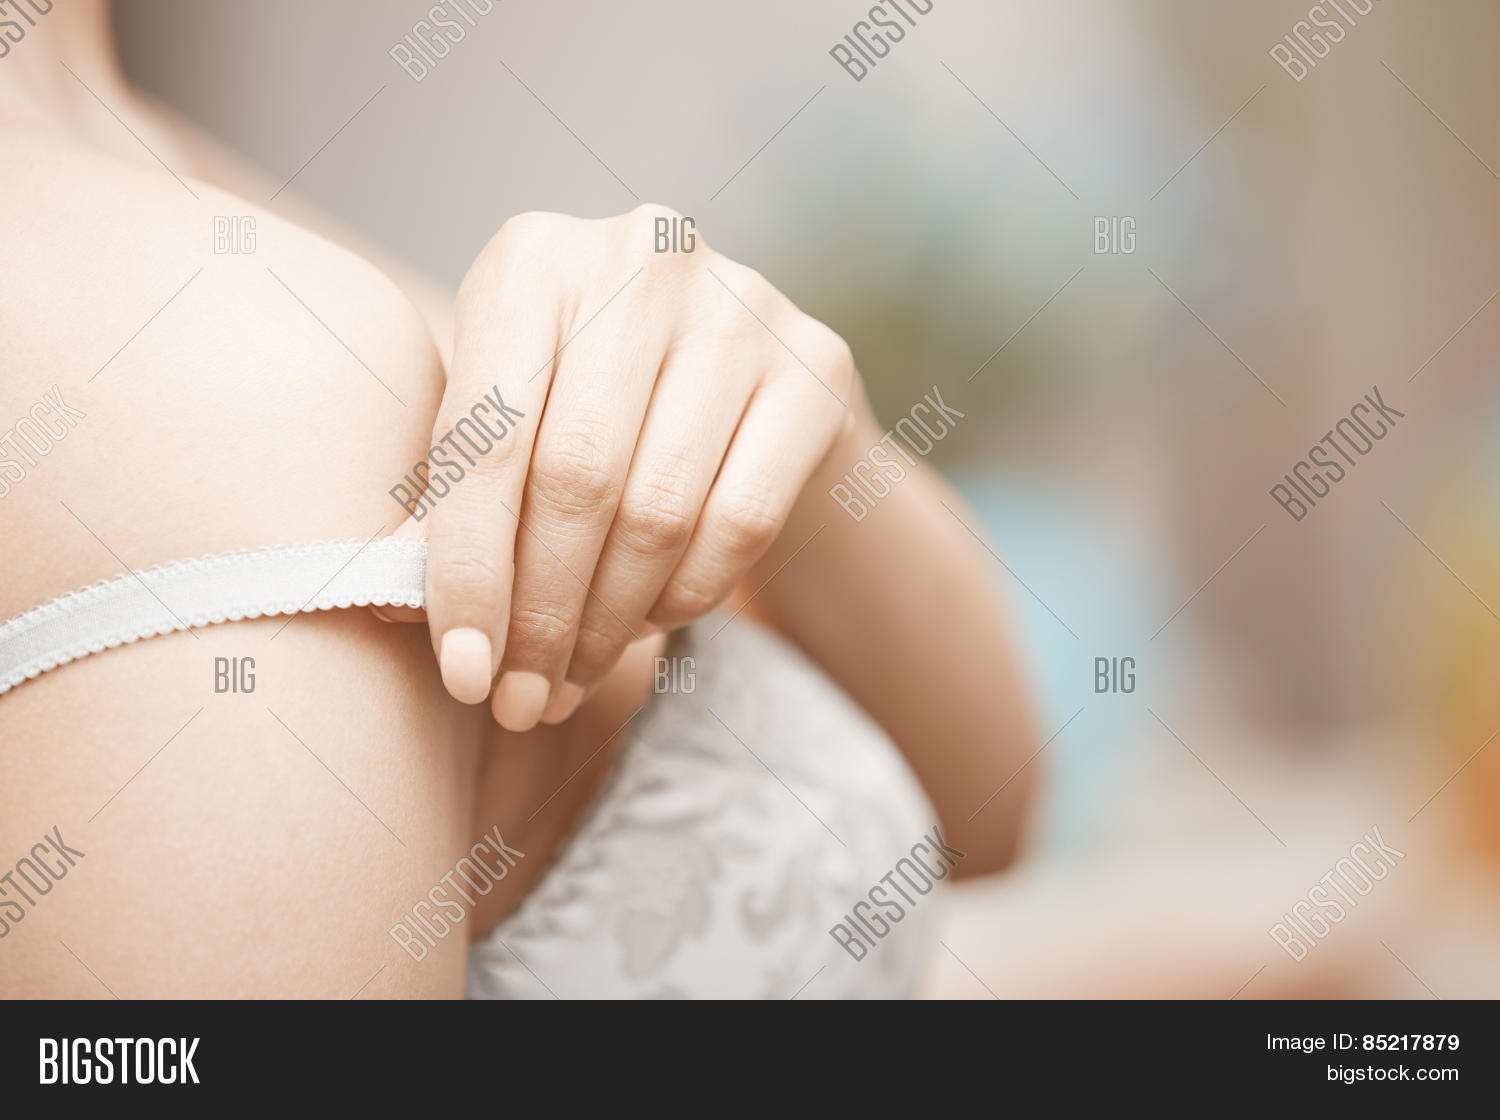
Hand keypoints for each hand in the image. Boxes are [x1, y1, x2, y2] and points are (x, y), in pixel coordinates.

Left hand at [397, 205, 856, 729]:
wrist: (740, 376)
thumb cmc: (585, 406)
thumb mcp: (504, 424)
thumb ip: (448, 499)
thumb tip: (394, 610)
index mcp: (532, 257)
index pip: (490, 438)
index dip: (470, 570)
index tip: (462, 675)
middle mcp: (642, 259)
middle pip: (577, 480)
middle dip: (540, 614)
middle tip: (519, 700)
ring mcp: (741, 307)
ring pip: (659, 512)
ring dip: (607, 625)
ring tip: (570, 680)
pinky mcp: (813, 370)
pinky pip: (739, 523)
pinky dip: (685, 597)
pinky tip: (648, 621)